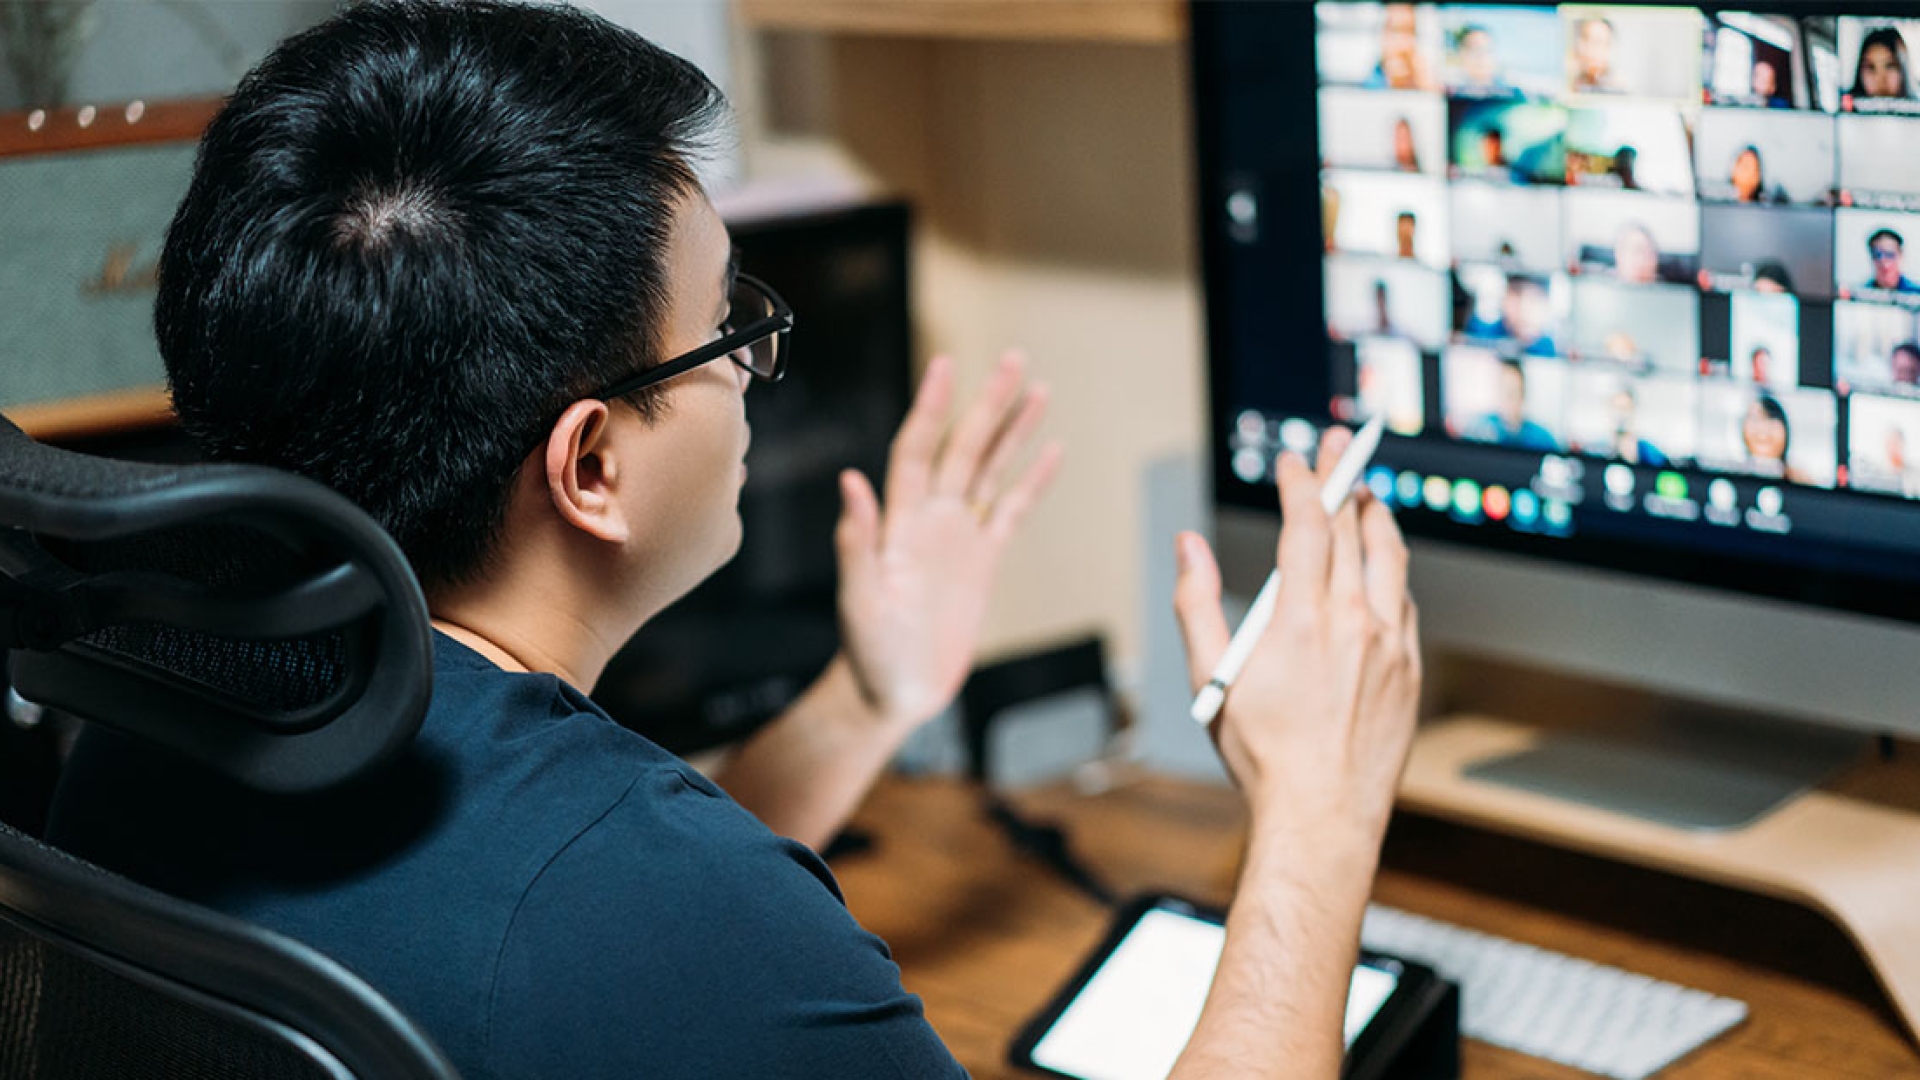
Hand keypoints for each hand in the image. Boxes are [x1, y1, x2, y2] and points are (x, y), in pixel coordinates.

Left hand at [834, 352, 1063, 728]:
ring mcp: (958, 536)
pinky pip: (1012, 511)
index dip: (933, 408)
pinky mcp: (982, 561)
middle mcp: (930, 518)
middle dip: (988, 403)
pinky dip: (1033, 481)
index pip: (917, 449)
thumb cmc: (867, 652)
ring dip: (1013, 430)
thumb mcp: (858, 600)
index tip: (947, 365)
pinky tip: (1051, 451)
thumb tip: (851, 481)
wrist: (893, 691)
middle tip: (1015, 358)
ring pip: (991, 470)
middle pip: (964, 447)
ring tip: (1039, 389)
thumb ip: (857, 541)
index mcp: (899, 522)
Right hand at [1171, 427, 1420, 844]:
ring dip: (1377, 517)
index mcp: (1300, 620)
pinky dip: (1392, 574)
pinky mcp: (1411, 670)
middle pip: (1353, 528)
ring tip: (1366, 493)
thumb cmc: (1261, 753)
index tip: (1293, 460)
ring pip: (1391, 559)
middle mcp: (1354, 623)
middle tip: (1340, 444)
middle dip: (1343, 478)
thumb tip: (1188, 546)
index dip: (1301, 484)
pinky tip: (1382, 569)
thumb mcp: (1211, 677)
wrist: (1322, 814)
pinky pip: (1406, 604)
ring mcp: (1390, 645)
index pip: (1306, 526)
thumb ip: (1196, 603)